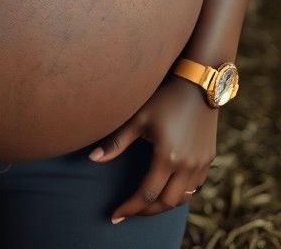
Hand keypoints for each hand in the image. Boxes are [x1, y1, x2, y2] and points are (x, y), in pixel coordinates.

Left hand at [89, 76, 217, 222]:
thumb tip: (92, 159)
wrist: (198, 85)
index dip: (130, 207)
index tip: (115, 215)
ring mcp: (201, 165)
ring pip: (182, 198)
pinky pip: (194, 187)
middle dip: (145, 212)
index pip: (147, 194)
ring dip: (163, 205)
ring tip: (144, 204)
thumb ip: (116, 141)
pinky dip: (179, 193)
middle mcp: (187, 166)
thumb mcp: (137, 118)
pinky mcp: (208, 159)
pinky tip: (165, 189)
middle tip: (128, 213)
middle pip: (166, 203)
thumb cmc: (163, 97)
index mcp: (168, 158)